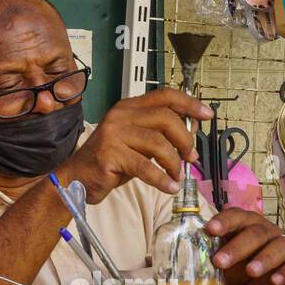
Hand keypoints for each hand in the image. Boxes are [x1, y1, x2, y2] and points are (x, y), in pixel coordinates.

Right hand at [55, 89, 211, 202]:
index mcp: (129, 107)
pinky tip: (169, 187)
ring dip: (174, 163)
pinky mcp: (110, 154)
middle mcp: (121, 115)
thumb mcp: (138, 144)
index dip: (189, 104)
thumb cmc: (110, 162)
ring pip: (158, 144)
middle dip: (185, 139)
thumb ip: (160, 135)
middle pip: (166, 118)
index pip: (165, 96)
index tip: (208, 115)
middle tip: (190, 157)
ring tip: (177, 176)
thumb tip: (191, 132)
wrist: (77, 179)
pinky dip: (162, 179)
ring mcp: (114, 134)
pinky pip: (145, 167)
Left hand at [206, 209, 284, 284]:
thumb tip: (190, 259)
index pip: (236, 216)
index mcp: (245, 224)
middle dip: (237, 247)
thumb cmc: (238, 268)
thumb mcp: (224, 263)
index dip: (224, 221)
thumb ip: (212, 256)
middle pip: (255, 233)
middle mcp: (266, 231)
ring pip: (279, 246)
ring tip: (251, 272)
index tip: (210, 229)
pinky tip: (275, 280)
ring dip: (264, 258)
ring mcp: (284, 245)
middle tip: (220, 262)